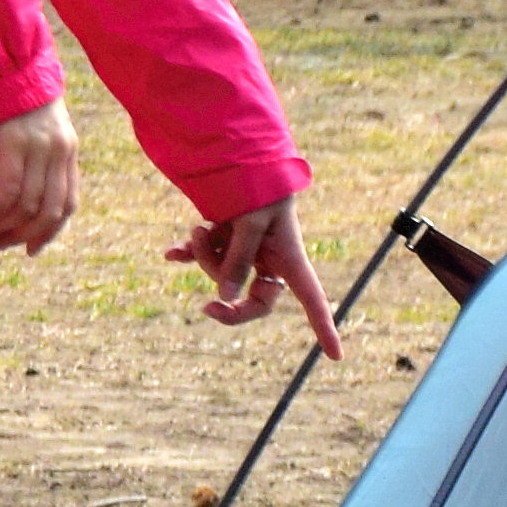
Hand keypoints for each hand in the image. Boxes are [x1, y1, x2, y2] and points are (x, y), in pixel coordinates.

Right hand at [0, 100, 79, 254]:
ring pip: (27, 205)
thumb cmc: (14, 97)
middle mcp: (59, 152)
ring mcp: (38, 147)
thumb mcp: (36, 130)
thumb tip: (22, 200)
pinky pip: (9, 190)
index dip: (50, 232)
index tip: (30, 249)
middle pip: (49, 211)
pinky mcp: (14, 142)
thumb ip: (37, 160)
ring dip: (3, 228)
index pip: (68, 204)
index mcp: (68, 152)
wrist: (5, 62)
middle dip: (23, 236)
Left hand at [170, 193, 344, 359]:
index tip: (336, 356)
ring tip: (197, 229)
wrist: (236, 150)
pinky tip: (170, 255)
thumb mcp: (248, 220)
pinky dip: (188, 252)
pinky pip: (205, 254)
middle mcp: (270, 257)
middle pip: (253, 297)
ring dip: (205, 256)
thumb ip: (236, 259)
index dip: (323, 327)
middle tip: (206, 307)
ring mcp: (246, 248)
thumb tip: (223, 298)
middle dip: (227, 297)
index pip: (312, 298)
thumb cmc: (255, 182)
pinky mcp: (224, 235)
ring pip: (222, 273)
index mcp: (288, 256)